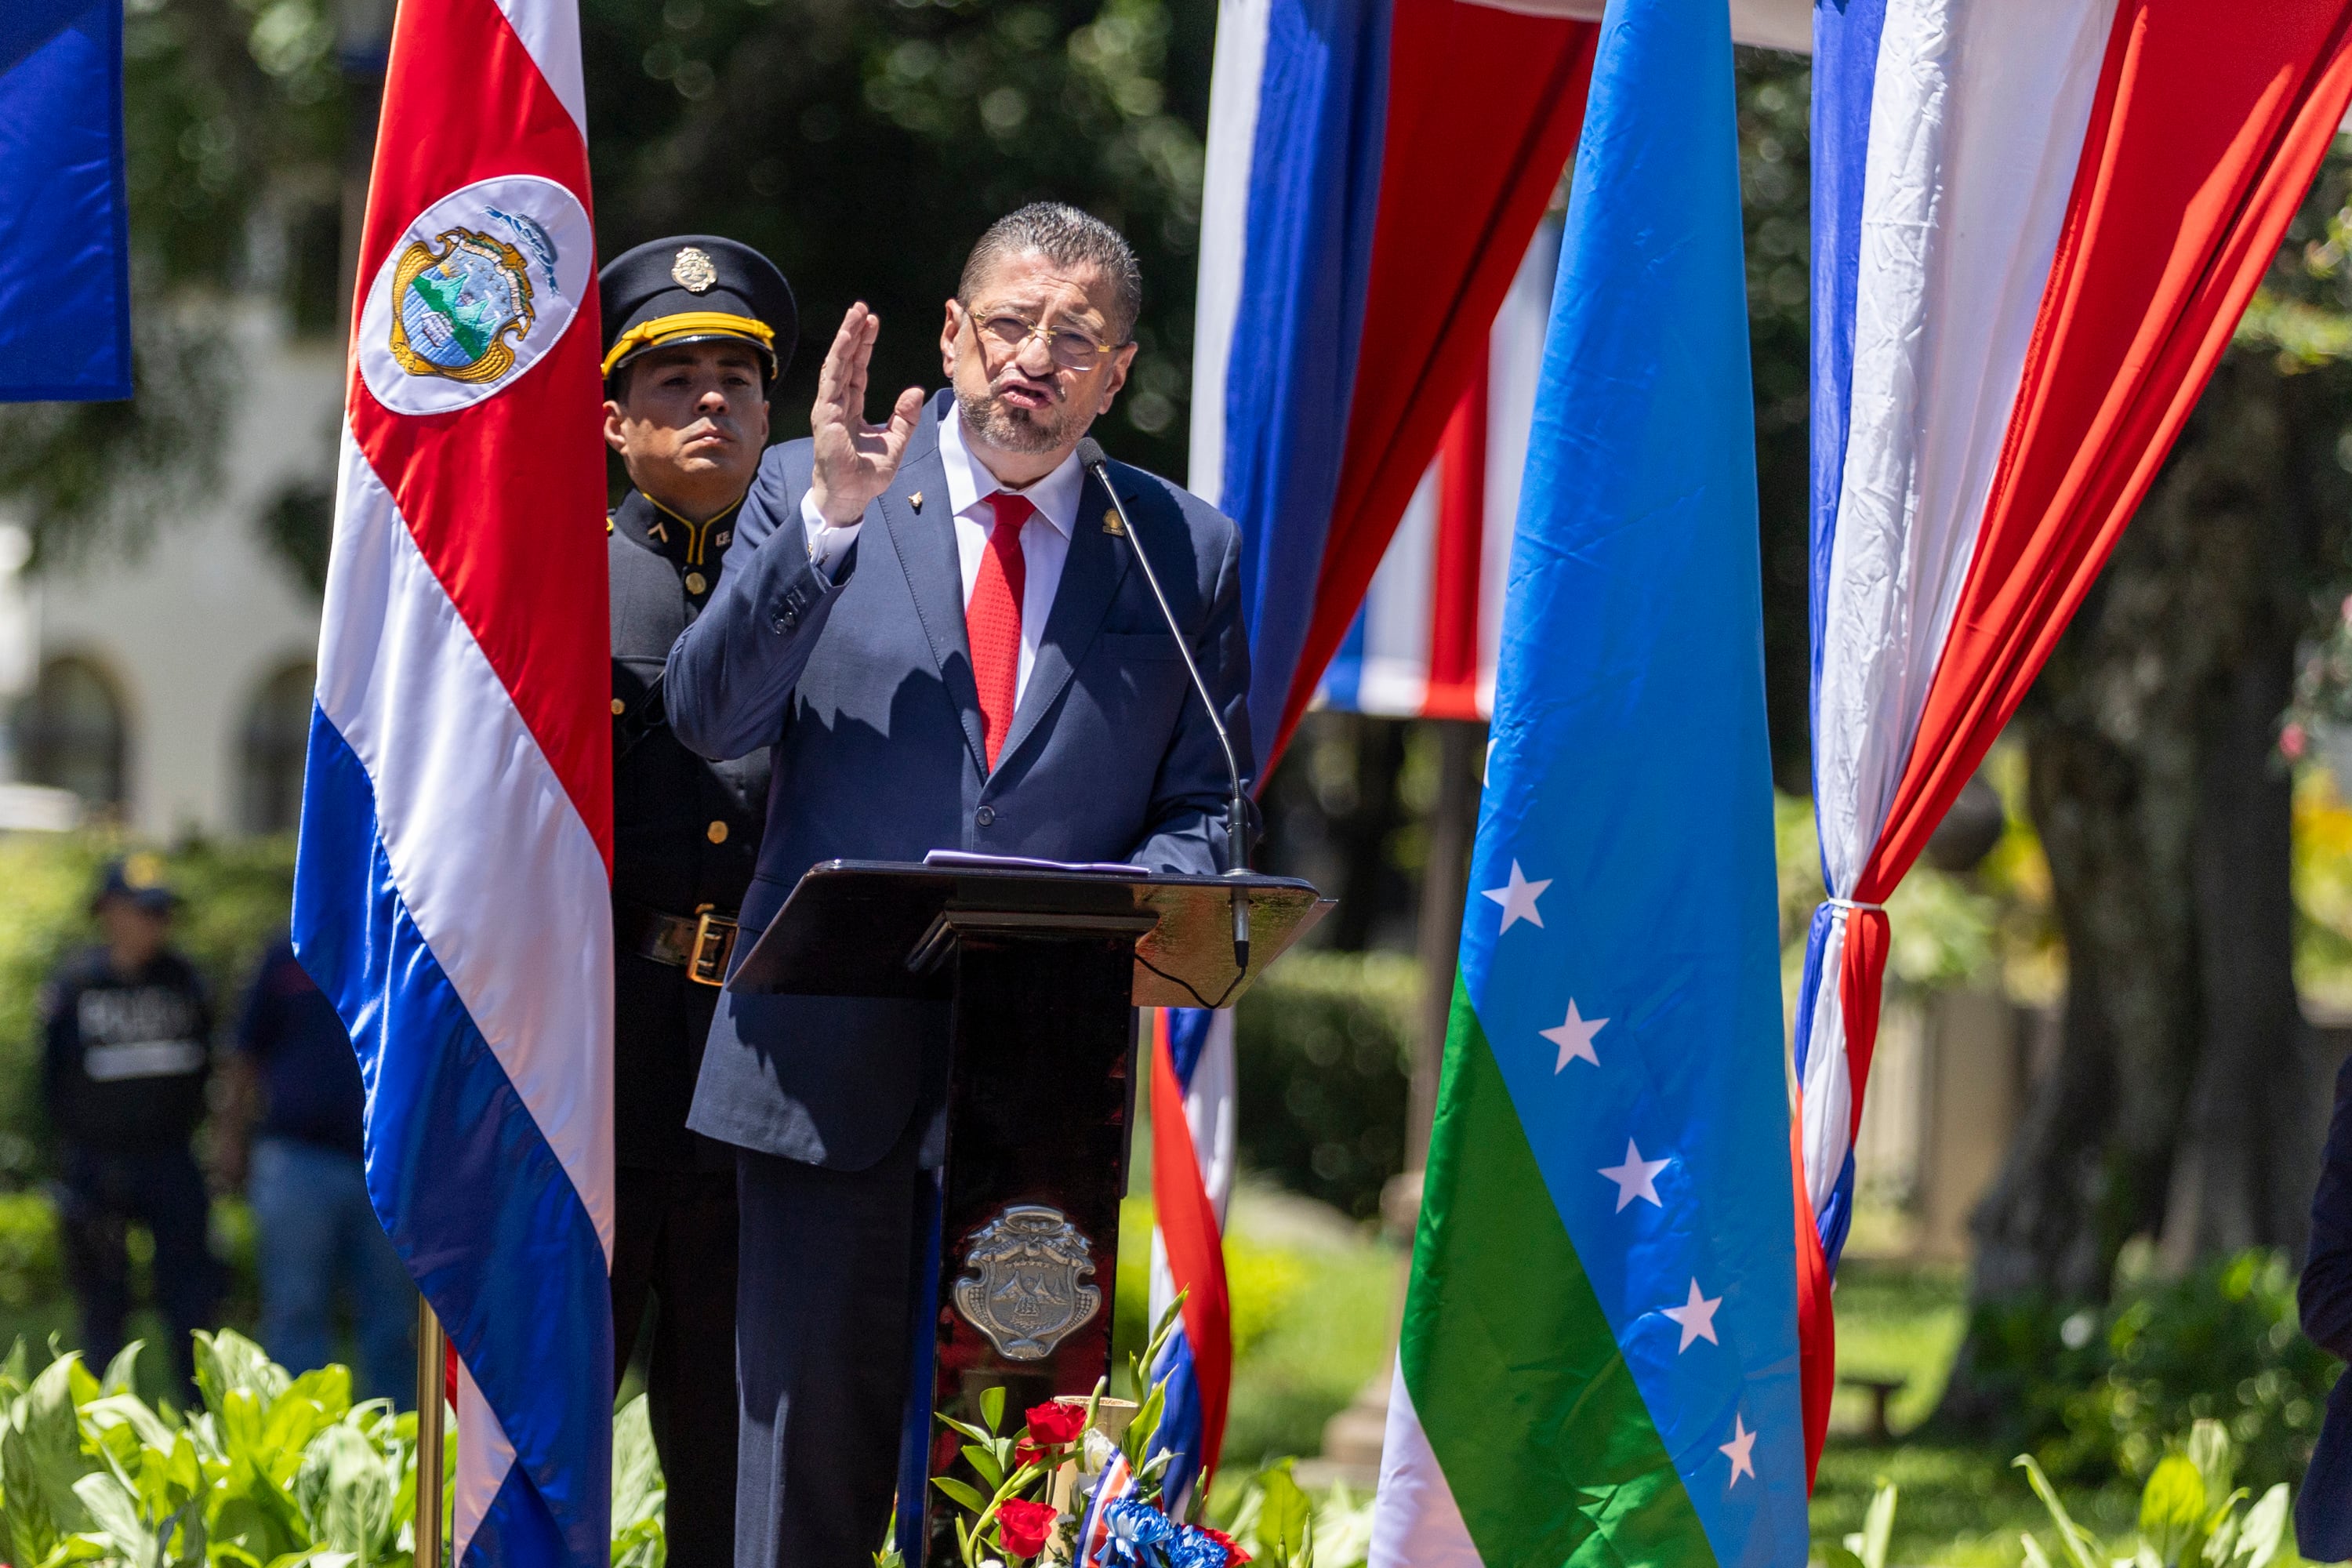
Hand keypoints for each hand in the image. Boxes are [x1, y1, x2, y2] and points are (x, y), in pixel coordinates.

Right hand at [808, 303, 924, 526]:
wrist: (850, 496)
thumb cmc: (866, 475)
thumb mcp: (895, 443)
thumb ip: (905, 418)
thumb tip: (916, 391)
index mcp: (850, 409)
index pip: (856, 370)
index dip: (863, 346)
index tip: (872, 322)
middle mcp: (837, 404)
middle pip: (845, 361)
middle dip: (853, 333)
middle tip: (862, 307)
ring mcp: (829, 407)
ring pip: (837, 364)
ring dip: (846, 337)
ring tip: (855, 313)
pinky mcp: (825, 414)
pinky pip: (833, 379)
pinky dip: (840, 357)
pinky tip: (847, 339)